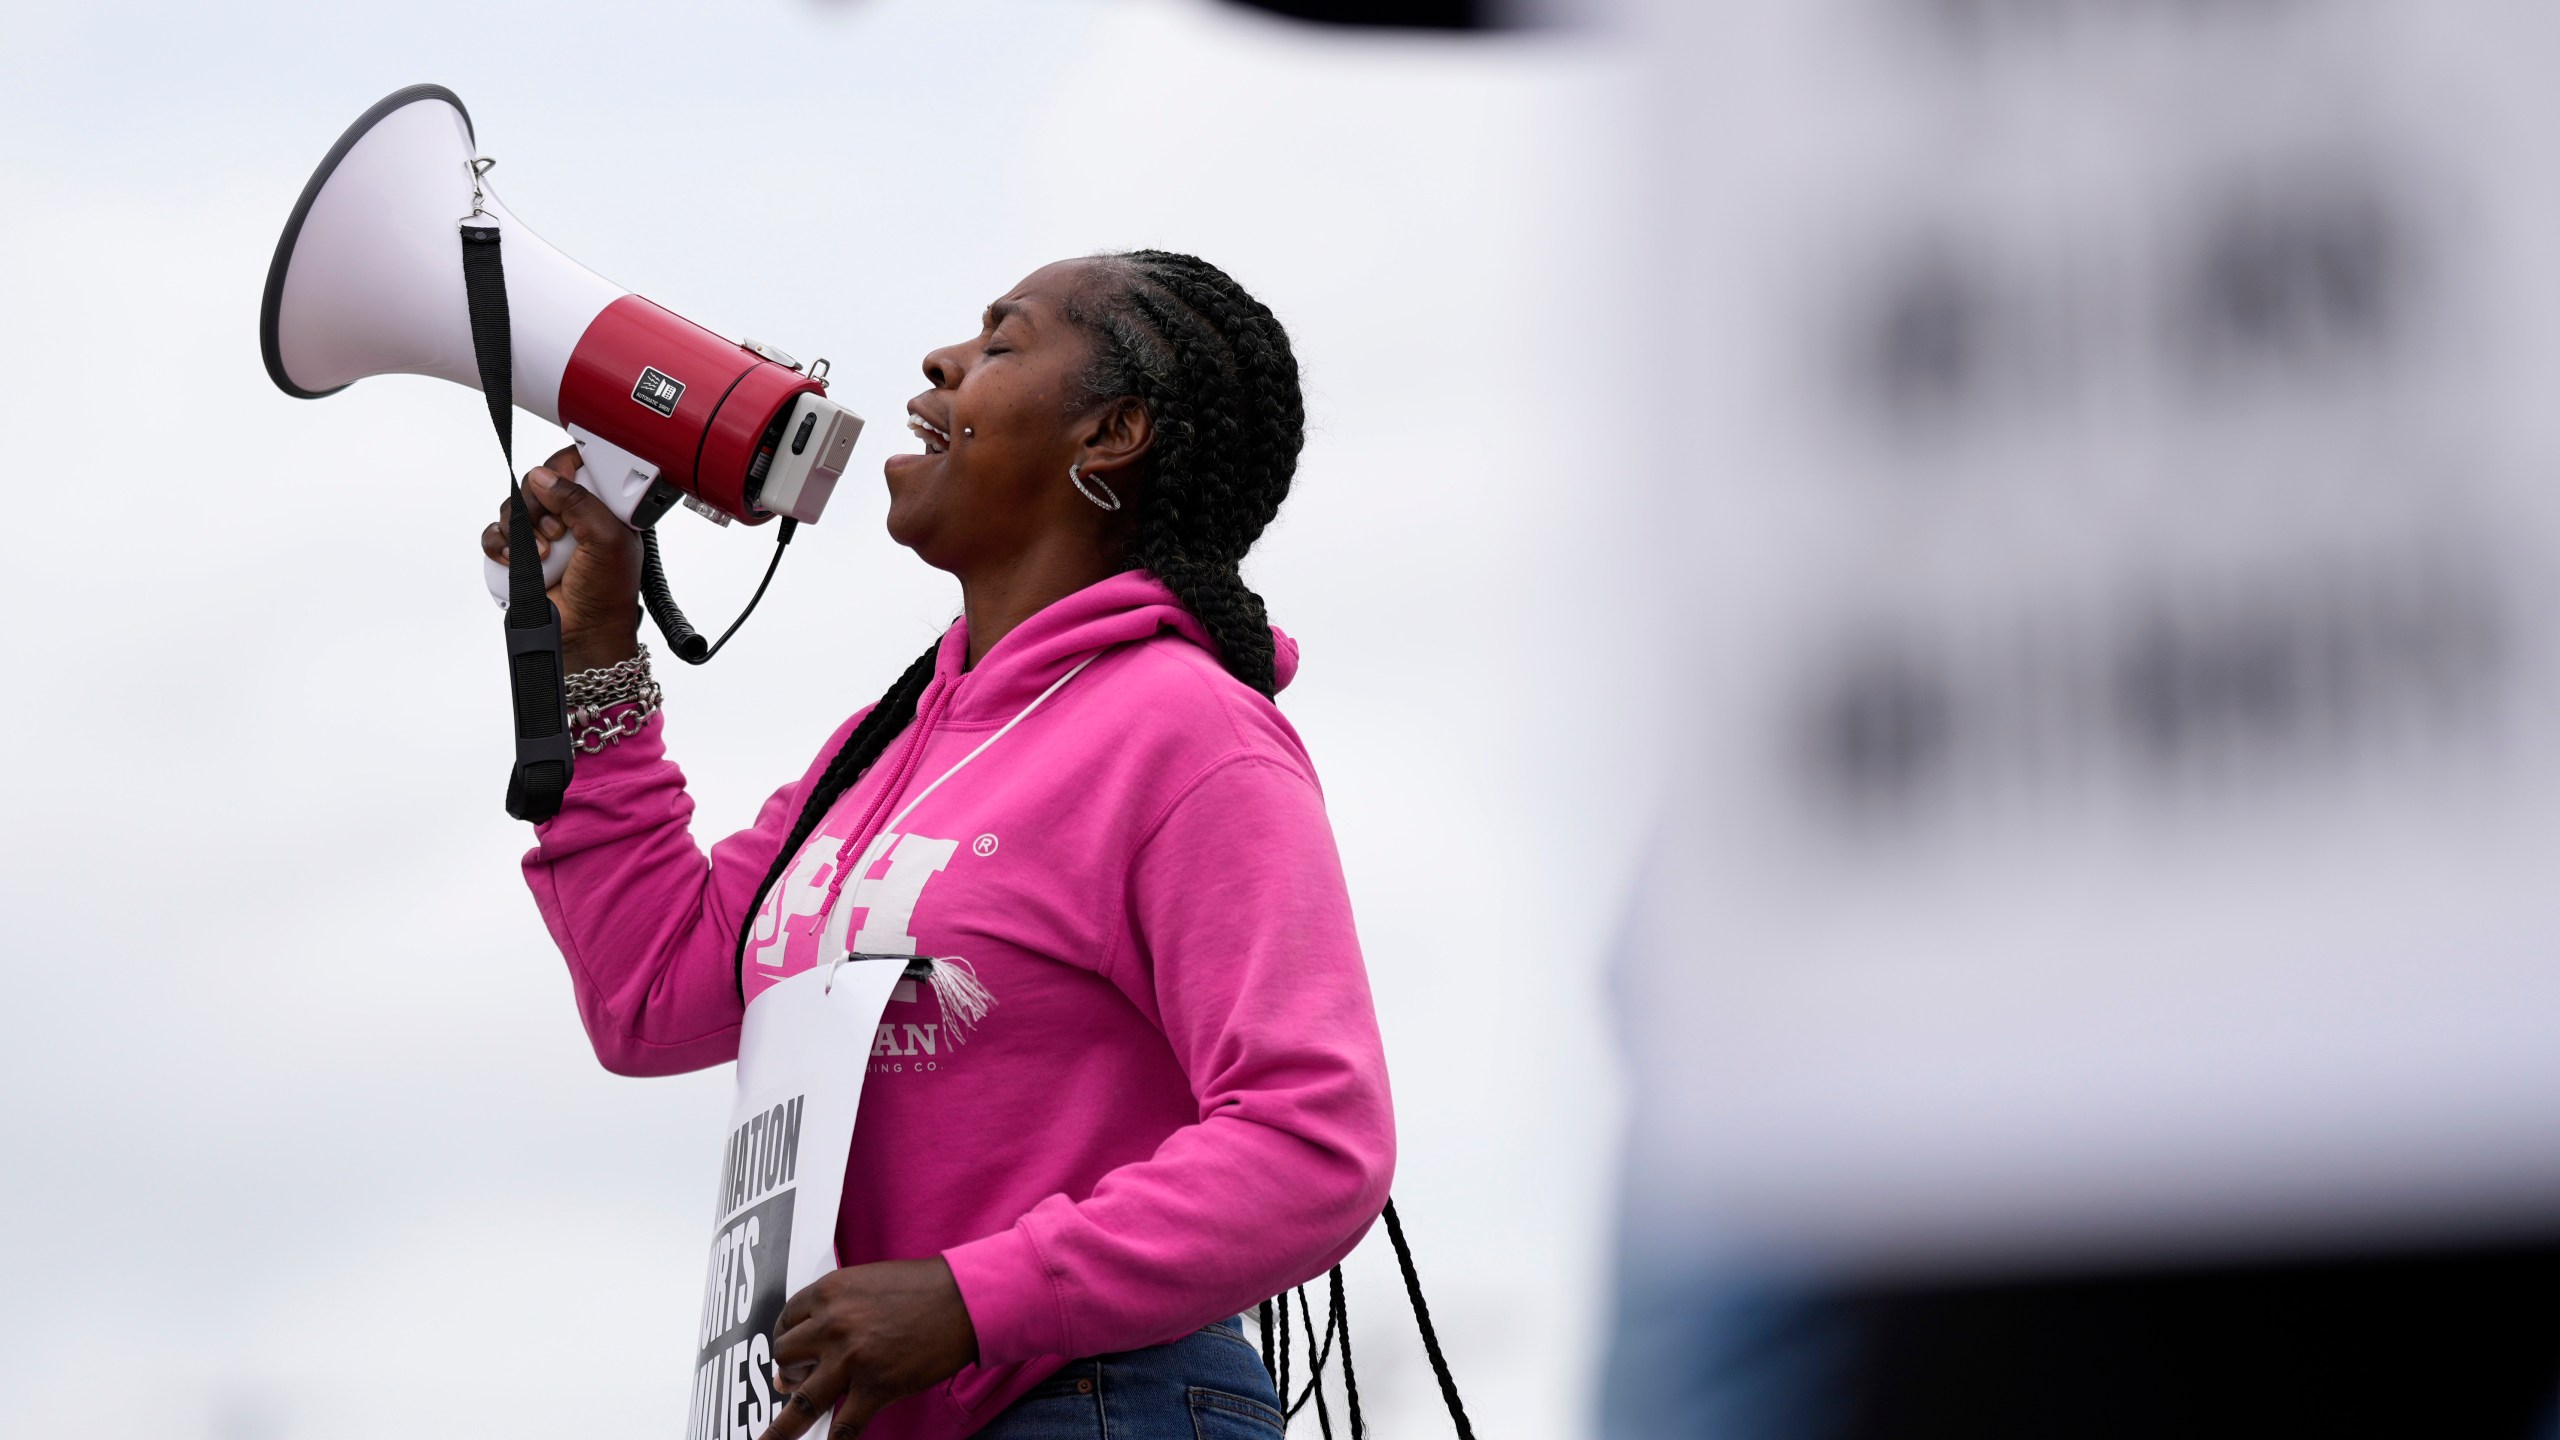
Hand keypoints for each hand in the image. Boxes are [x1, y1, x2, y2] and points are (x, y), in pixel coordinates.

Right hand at [478, 445, 642, 671]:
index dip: (564, 469)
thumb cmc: (608, 592)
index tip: (563, 484)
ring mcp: (540, 533)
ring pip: (511, 506)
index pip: (574, 465)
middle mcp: (568, 515)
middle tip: (556, 533)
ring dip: (521, 529)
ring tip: (543, 555)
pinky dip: (500, 545)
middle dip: (538, 506)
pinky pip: (494, 534)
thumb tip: (544, 477)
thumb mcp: (608, 540)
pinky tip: (517, 562)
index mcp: (599, 505)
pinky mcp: (518, 553)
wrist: (584, 633)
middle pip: (535, 482)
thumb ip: (580, 502)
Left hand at [758, 1258, 978, 1439]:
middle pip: (784, 1357)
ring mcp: (851, 1359)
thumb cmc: (921, 1286)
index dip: (786, 1338)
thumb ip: (837, 1307)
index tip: (791, 1352)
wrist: (964, 1298)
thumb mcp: (868, 1282)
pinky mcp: (875, 1387)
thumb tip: (813, 1344)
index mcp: (828, 1292)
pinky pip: (844, 1428)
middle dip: (788, 1373)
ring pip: (800, 1400)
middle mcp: (832, 1325)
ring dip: (780, 1429)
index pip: (786, 1320)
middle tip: (795, 1382)